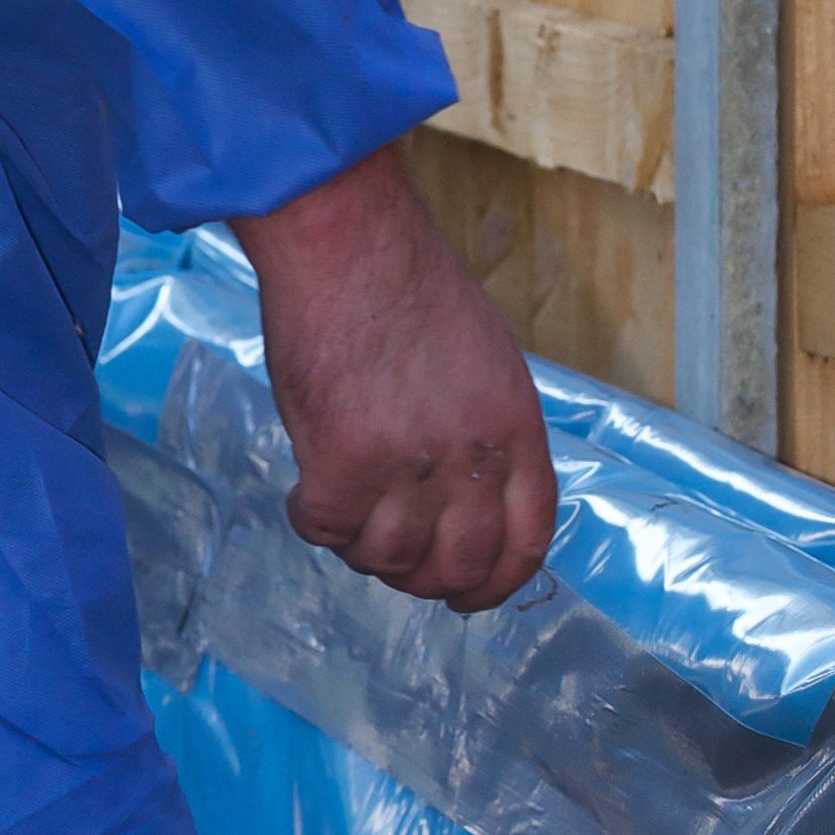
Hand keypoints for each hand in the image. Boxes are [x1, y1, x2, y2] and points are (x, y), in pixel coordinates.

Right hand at [227, 146, 557, 613]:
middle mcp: (470, 454)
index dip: (498, 581)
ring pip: (387, 557)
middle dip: (425, 581)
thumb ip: (484, 430)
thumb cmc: (406, 282)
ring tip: (346, 512)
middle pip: (459, 564)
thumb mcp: (485, 357)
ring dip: (363, 549)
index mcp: (516, 426)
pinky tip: (306, 494)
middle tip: (394, 565)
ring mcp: (407, 463)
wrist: (347, 240)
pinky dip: (312, 522)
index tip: (473, 594)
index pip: (527, 538)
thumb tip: (463, 497)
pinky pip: (326, 530)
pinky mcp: (340, 462)